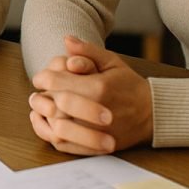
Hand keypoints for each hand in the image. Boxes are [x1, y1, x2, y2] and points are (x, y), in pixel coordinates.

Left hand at [29, 36, 152, 154]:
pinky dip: (51, 136)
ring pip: (60, 128)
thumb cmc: (129, 85)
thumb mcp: (111, 61)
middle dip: (41, 98)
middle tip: (35, 94)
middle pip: (57, 105)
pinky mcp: (99, 148)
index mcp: (99, 88)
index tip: (39, 78)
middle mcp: (98, 112)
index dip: (43, 79)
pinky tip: (46, 125)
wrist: (153, 114)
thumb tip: (66, 40)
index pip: (58, 83)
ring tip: (37, 109)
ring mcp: (99, 133)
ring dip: (43, 118)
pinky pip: (68, 146)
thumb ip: (87, 50)